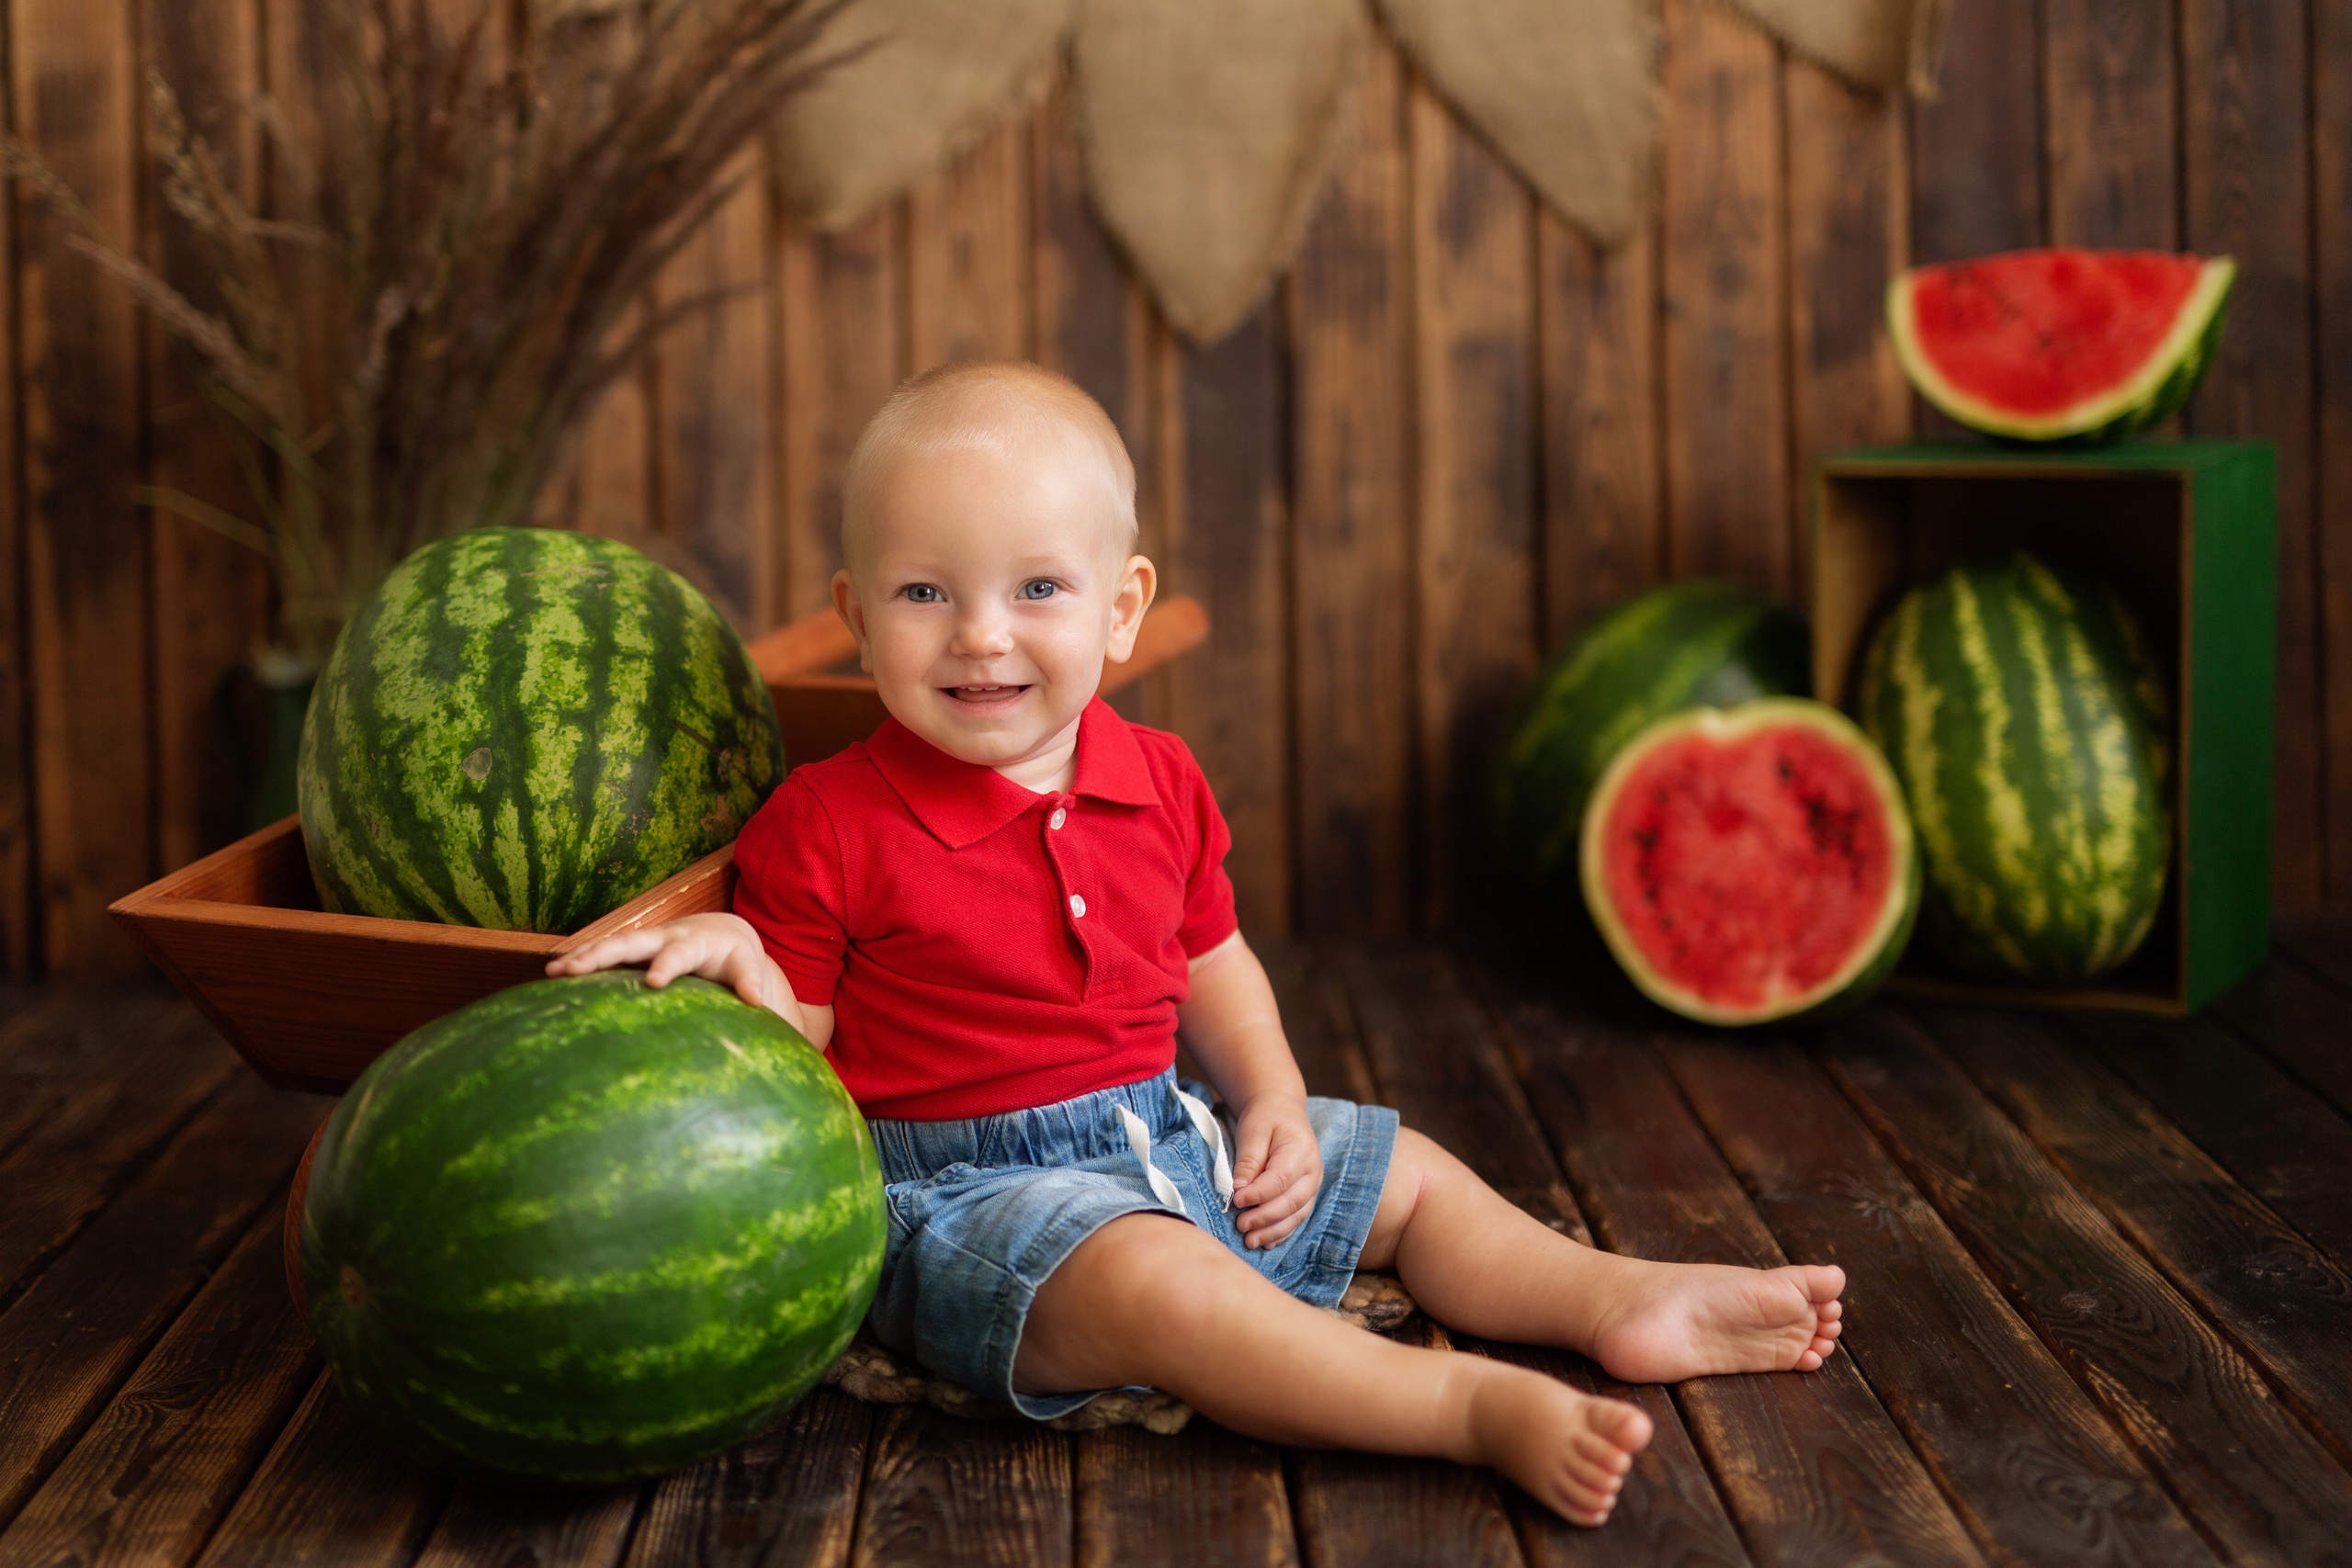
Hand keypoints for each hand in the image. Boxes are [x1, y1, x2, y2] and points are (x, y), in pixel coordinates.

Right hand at [546, 913, 776, 1010]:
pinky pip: (601, 954)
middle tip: (575, 971)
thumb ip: (750, 980)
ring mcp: (642, 943)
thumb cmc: (733, 957)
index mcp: (693, 943)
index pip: (678, 954)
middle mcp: (662, 937)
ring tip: (552, 972)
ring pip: (608, 945)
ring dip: (581, 957)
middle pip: (630, 942)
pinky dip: (578, 961)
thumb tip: (755, 1000)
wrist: (720, 934)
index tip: (654, 982)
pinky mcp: (630, 951)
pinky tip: (552, 976)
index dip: (666, 965)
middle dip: (602, 955)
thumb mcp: (745, 966)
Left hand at [1228, 1092, 1321, 1248]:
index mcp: (1301, 1152)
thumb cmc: (1266, 1119)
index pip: (1280, 1180)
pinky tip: (1265, 1242)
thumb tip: (1240, 1188)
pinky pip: (1296, 1219)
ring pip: (1296, 1215)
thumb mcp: (1254, 1130)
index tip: (1236, 1200)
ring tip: (1250, 1241)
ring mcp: (1311, 1186)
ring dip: (1273, 1231)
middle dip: (1265, 1218)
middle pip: (1291, 1202)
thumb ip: (1249, 1159)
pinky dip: (1281, 1233)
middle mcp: (1312, 1172)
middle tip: (1240, 1226)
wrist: (1282, 1111)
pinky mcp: (1306, 1196)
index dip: (1258, 1194)